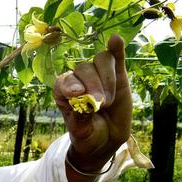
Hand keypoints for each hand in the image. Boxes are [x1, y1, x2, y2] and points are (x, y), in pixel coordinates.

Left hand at [53, 34, 131, 181]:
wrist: (107, 141)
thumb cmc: (88, 136)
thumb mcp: (82, 132)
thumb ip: (81, 118)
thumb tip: (86, 103)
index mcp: (64, 91)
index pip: (65, 80)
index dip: (71, 84)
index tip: (77, 94)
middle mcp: (79, 79)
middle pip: (84, 69)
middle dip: (94, 86)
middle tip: (100, 105)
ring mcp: (98, 75)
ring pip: (101, 61)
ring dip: (107, 79)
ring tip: (108, 101)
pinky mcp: (117, 75)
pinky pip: (115, 57)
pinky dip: (116, 49)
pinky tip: (115, 40)